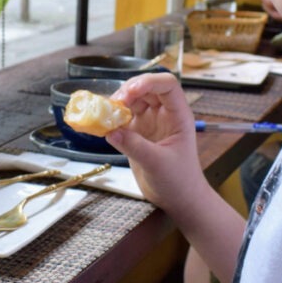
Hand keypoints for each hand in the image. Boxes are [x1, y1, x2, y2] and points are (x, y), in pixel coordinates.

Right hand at [106, 73, 210, 210]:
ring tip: (104, 115)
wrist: (179, 199)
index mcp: (178, 114)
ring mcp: (150, 122)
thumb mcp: (157, 163)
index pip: (166, 84)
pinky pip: (122, 118)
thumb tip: (110, 131)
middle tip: (112, 106)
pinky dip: (111, 119)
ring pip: (132, 101)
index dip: (147, 82)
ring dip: (117, 104)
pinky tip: (102, 125)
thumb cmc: (179, 181)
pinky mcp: (137, 133)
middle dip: (127, 91)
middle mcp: (164, 113)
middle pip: (145, 88)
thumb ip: (134, 146)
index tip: (129, 93)